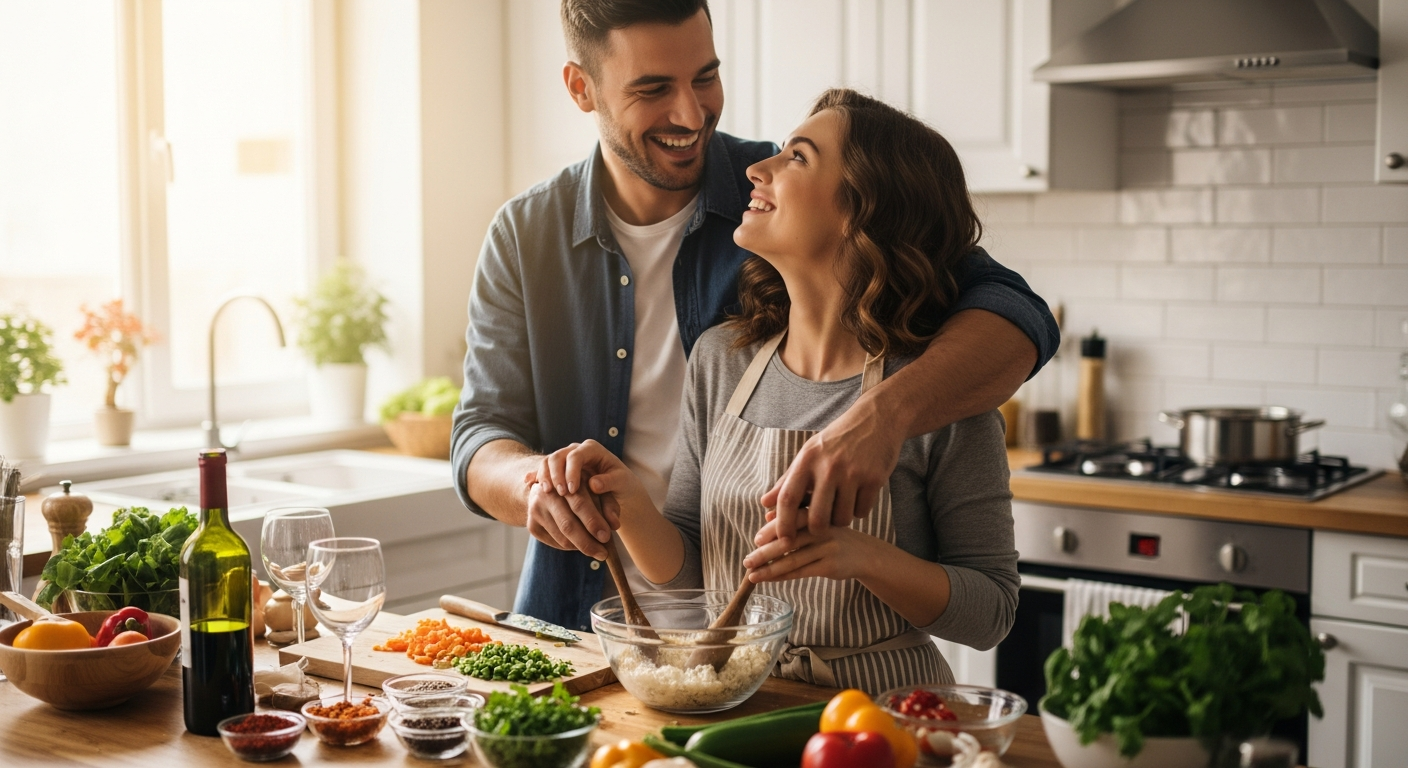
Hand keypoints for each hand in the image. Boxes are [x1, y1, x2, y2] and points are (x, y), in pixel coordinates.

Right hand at [522, 478, 613, 559]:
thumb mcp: (598, 491)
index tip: (607, 537)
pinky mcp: (531, 525)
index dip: (593, 521)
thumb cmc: (583, 491)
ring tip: (596, 550)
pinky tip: (580, 544)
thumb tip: (615, 524)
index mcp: (564, 480)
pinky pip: (555, 543)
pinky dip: (571, 547)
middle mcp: (546, 493)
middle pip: (568, 524)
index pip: (579, 503)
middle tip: (603, 554)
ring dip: (581, 547)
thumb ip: (610, 505)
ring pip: (561, 537)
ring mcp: (536, 509)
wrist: (551, 489)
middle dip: (587, 542)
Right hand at [538, 439, 628, 497]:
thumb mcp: (622, 482)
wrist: (617, 488)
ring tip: (547, 492)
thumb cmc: (622, 484)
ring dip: (545, 476)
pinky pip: (544, 470)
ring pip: (547, 462)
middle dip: (555, 475)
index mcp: (592, 449)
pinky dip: (539, 477)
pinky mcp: (558, 469)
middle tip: (559, 493)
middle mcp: (576, 450)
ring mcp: (565, 459)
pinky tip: (534, 487)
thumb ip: (610, 481)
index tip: (571, 490)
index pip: (576, 456)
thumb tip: (593, 484)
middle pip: (557, 456)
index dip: (571, 472)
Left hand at [742, 515, 878, 583]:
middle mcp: (822, 528)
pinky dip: (783, 576)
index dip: (772, 529)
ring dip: (770, 569)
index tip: (756, 539)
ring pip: (793, 559)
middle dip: (764, 552)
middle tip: (747, 560)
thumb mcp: (817, 522)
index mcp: (817, 513)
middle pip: (788, 540)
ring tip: (752, 575)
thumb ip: (794, 516)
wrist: (865, 554)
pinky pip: (801, 571)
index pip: (790, 519)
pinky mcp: (830, 566)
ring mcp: (827, 548)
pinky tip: (769, 579)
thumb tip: (766, 516)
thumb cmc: (833, 536)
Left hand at [760, 393, 901, 545]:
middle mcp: (829, 466)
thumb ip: (787, 480)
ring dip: (840, 520)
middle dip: (816, 530)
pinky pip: (862, 512)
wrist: (877, 418)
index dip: (783, 524)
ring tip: (841, 506)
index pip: (788, 498)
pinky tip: (858, 497)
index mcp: (808, 459)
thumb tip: (764, 503)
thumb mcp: (810, 453)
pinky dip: (859, 511)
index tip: (783, 541)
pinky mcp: (875, 479)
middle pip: (817, 518)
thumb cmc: (838, 439)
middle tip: (819, 528)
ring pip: (842, 519)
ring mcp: (853, 473)